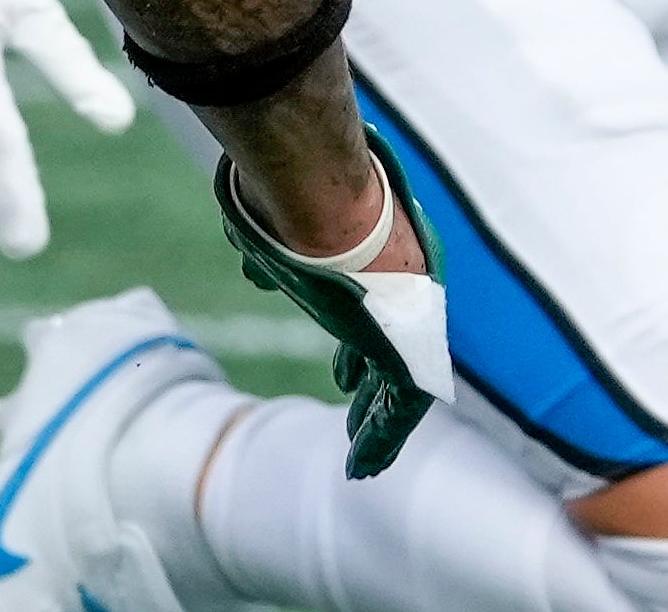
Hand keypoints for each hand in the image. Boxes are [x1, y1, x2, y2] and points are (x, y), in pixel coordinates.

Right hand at [214, 152, 448, 477]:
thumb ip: (270, 260)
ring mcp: (412, 321)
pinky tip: (363, 464)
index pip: (372, 313)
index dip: (356, 349)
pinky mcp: (412, 354)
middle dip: (369, 380)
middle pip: (390, 345)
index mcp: (378, 261)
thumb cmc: (293, 209)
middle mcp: (404, 289)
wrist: (324, 203)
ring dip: (375, 416)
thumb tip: (256, 274)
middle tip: (354, 402)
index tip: (343, 378)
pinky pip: (403, 410)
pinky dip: (383, 439)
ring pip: (400, 382)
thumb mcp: (275, 238)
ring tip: (357, 444)